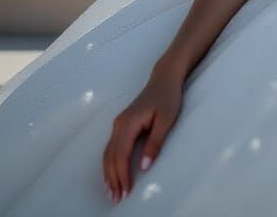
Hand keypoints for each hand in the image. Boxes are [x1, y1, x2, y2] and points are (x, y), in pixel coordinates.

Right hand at [102, 67, 182, 203]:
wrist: (165, 78)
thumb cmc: (168, 97)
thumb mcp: (166, 120)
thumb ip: (155, 142)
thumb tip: (144, 166)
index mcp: (128, 123)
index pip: (121, 155)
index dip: (122, 175)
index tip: (126, 192)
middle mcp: (119, 124)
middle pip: (111, 157)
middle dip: (113, 179)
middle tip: (117, 198)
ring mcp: (119, 124)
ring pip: (108, 153)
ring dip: (109, 173)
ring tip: (112, 191)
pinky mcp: (122, 125)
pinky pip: (112, 148)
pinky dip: (111, 163)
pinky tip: (113, 174)